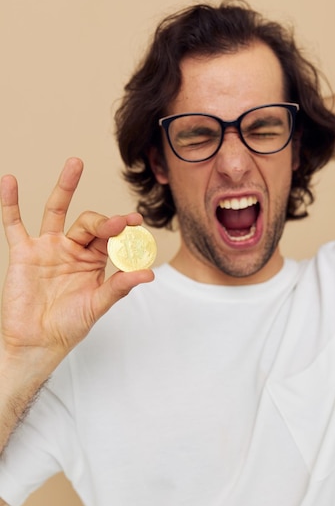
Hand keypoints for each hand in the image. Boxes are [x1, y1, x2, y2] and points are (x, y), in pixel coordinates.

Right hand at [0, 158, 153, 374]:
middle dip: (104, 221)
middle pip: (89, 222)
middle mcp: (72, 248)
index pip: (111, 237)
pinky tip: (9, 181)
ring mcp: (47, 247)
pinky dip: (10, 203)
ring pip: (56, 210)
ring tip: (76, 163)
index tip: (136, 221)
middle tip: (119, 224)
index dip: (122, 228)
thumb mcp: (97, 305)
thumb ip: (119, 287)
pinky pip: (14, 223)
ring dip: (65, 187)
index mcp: (94, 260)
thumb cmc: (69, 326)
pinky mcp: (23, 252)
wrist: (37, 342)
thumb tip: (149, 274)